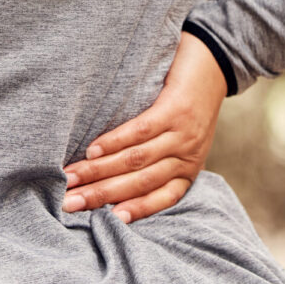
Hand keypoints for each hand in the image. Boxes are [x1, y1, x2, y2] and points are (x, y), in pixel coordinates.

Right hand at [61, 31, 226, 222]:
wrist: (215, 62)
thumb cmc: (191, 101)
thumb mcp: (184, 138)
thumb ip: (160, 157)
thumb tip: (117, 175)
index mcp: (188, 169)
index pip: (158, 198)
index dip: (132, 211)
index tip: (106, 221)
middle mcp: (187, 156)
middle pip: (139, 182)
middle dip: (101, 195)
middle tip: (69, 203)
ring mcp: (182, 134)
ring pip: (136, 160)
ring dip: (99, 171)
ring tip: (72, 177)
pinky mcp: (175, 109)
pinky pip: (140, 131)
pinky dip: (114, 142)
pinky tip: (93, 150)